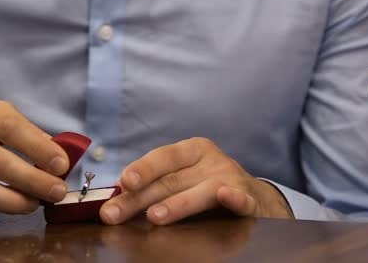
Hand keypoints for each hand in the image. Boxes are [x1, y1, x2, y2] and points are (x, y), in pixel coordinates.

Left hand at [100, 137, 292, 224]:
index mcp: (192, 151)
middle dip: (140, 199)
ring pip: (202, 192)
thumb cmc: (207, 186)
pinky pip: (242, 199)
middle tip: (115, 214)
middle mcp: (211, 161)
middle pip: (172, 180)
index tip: (124, 181)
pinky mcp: (249, 198)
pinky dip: (235, 198)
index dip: (143, 168)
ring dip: (179, 203)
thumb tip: (113, 203)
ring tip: (155, 217)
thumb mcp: (182, 179)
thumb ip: (153, 188)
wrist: (254, 197)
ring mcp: (230, 179)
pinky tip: (226, 196)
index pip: (164, 157)